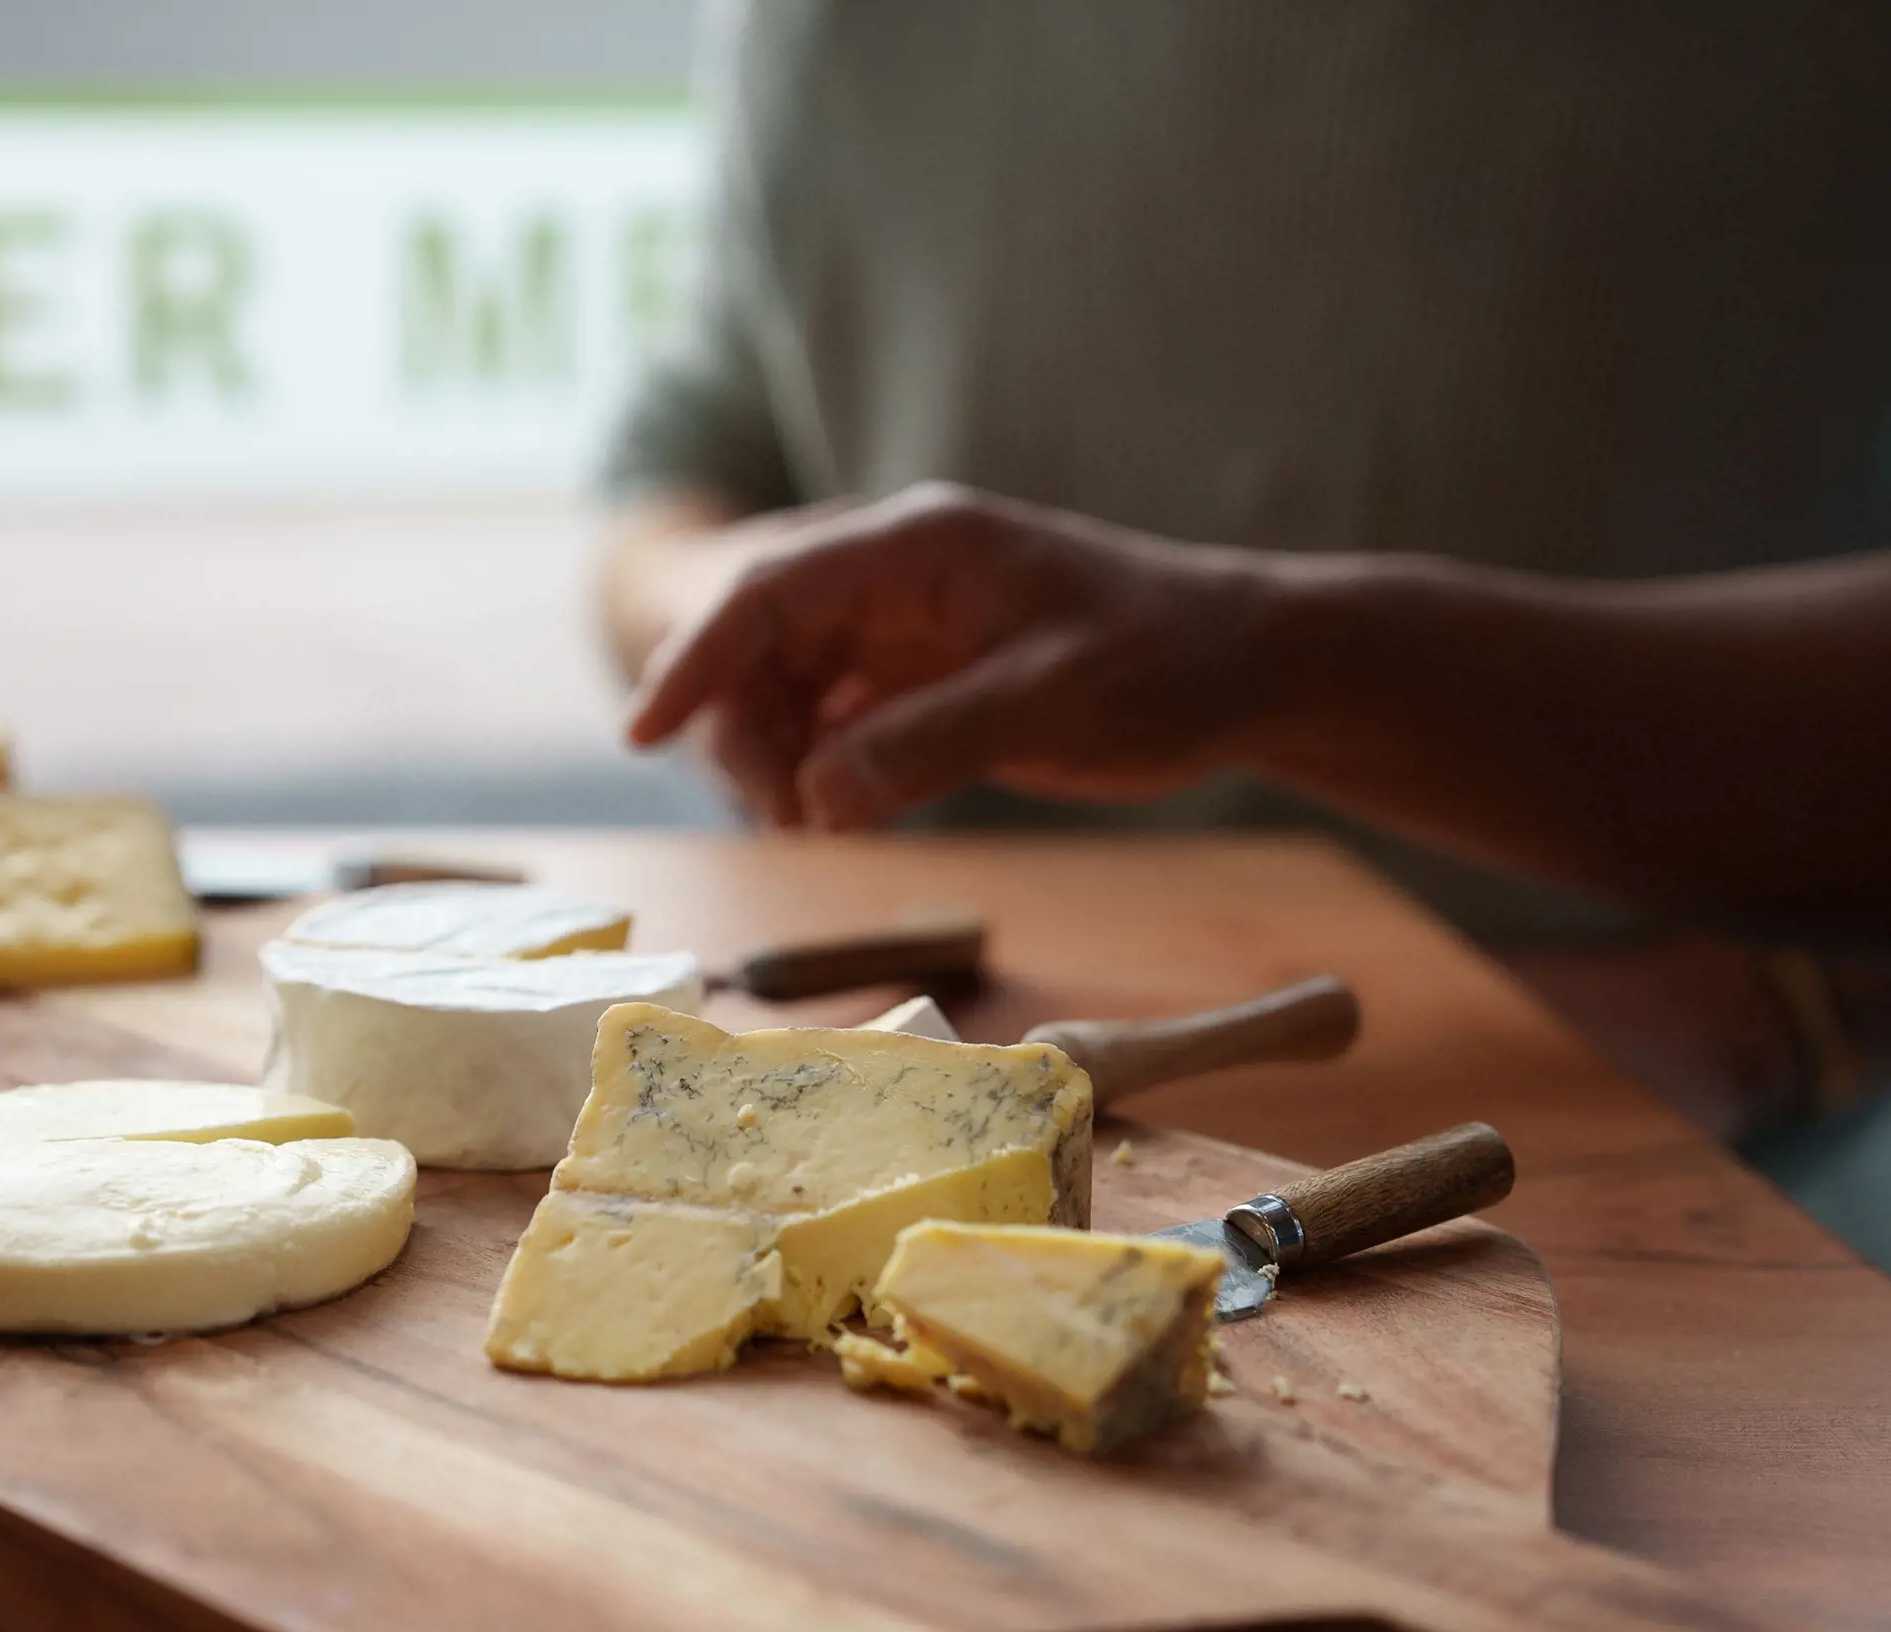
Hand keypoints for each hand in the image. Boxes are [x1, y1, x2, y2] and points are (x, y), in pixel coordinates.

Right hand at [625, 483, 1280, 828]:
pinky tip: (838, 816)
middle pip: (762, 649)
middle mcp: (895, 583)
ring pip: (788, 694)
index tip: (642, 732)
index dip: (696, 660)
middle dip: (745, 732)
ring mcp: (905, 635)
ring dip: (778, 760)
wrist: (1248, 670)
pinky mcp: (922, 687)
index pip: (770, 593)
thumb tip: (818, 797)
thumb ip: (931, 743)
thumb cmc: (1167, 662)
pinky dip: (819, 774)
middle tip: (785, 819)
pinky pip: (833, 728)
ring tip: (818, 825)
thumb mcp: (1055, 701)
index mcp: (917, 548)